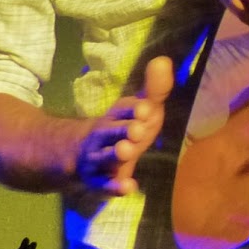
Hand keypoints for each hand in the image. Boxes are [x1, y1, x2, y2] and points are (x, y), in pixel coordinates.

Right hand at [75, 56, 172, 194]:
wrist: (85, 156)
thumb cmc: (124, 128)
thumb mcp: (141, 108)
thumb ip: (155, 89)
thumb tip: (164, 60)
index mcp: (116, 115)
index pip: (123, 108)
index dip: (134, 108)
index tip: (147, 108)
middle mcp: (104, 134)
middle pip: (111, 131)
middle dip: (124, 129)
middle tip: (139, 130)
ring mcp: (98, 157)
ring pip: (105, 156)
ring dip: (115, 154)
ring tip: (126, 151)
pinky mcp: (98, 179)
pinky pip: (104, 184)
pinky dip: (115, 186)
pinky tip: (128, 187)